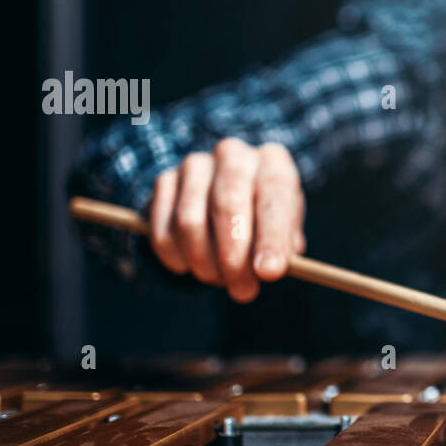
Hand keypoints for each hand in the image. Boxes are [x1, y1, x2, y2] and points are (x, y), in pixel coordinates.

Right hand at [147, 138, 305, 302]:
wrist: (226, 197)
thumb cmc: (264, 219)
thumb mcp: (284, 231)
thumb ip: (282, 248)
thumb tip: (269, 270)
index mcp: (272, 162)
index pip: (275, 196)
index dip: (272, 237)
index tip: (268, 273)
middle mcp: (234, 155)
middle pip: (227, 205)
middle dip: (234, 257)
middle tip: (242, 291)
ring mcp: (195, 165)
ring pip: (189, 221)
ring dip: (204, 263)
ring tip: (218, 279)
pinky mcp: (164, 182)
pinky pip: (162, 230)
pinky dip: (175, 258)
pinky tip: (189, 267)